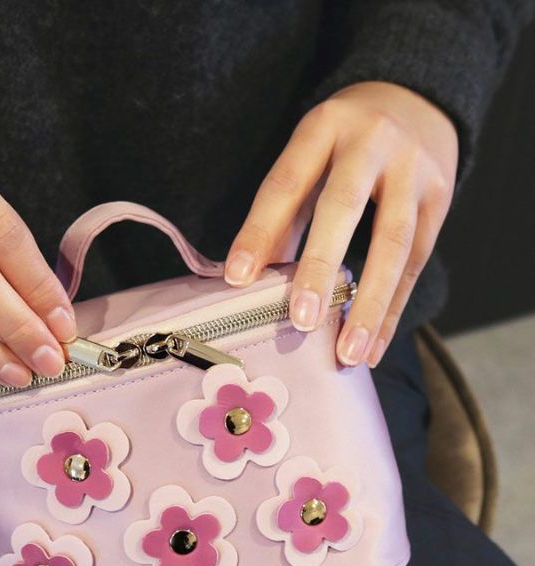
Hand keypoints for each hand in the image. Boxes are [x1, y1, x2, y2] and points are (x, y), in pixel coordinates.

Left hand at [224, 80, 458, 366]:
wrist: (418, 98)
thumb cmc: (344, 142)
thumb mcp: (309, 157)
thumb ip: (284, 212)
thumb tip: (249, 278)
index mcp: (324, 127)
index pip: (286, 183)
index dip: (260, 231)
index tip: (236, 278)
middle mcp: (373, 142)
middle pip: (343, 208)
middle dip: (320, 268)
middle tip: (300, 321)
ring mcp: (415, 168)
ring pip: (394, 242)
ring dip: (369, 304)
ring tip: (347, 354)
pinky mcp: (442, 197)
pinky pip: (416, 262)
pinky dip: (392, 309)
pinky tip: (374, 347)